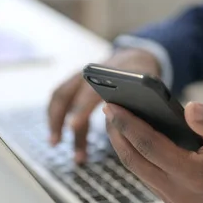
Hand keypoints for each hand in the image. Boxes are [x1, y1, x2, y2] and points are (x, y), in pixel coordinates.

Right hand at [47, 48, 160, 162]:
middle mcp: (88, 73)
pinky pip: (61, 100)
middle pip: (66, 94)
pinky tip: (58, 138)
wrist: (135, 58)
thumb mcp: (148, 87)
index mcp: (108, 73)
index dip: (81, 109)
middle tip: (57, 143)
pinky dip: (56, 118)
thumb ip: (142, 103)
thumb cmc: (142, 77)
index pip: (90, 91)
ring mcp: (79, 77)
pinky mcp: (76, 85)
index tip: (73, 126)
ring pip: (60, 97)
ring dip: (55, 120)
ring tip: (54, 143)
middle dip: (59, 119)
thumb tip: (139, 129)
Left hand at [103, 102, 202, 202]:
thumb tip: (190, 108)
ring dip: (125, 145)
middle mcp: (180, 193)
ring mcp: (176, 201)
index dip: (128, 124)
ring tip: (116, 119)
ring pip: (139, 170)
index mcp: (196, 176)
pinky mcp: (176, 201)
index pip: (150, 147)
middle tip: (107, 108)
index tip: (112, 106)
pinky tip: (135, 136)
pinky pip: (149, 176)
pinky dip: (138, 155)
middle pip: (136, 161)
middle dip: (118, 134)